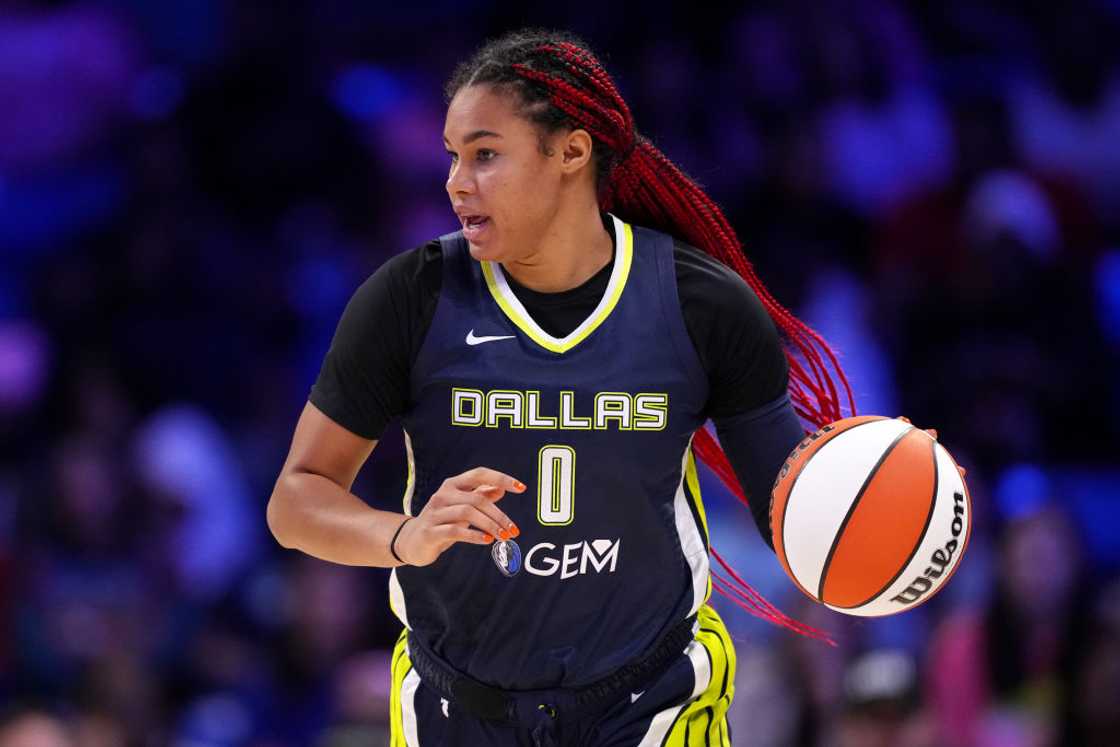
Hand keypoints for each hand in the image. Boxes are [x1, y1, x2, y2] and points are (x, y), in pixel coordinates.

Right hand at [395, 467, 525, 566]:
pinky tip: (486, 540)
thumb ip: (480, 496)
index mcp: (453, 485)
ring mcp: (435, 512)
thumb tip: (501, 488)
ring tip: (504, 537)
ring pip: (468, 513)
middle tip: (514, 530)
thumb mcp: (462, 506)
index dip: (501, 478)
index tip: (522, 488)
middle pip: (477, 498)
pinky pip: (455, 530)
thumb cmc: (442, 521)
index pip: (480, 474)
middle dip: (499, 515)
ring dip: (490, 525)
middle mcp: (443, 494)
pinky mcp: (430, 531)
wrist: (411, 541)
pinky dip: (474, 535)